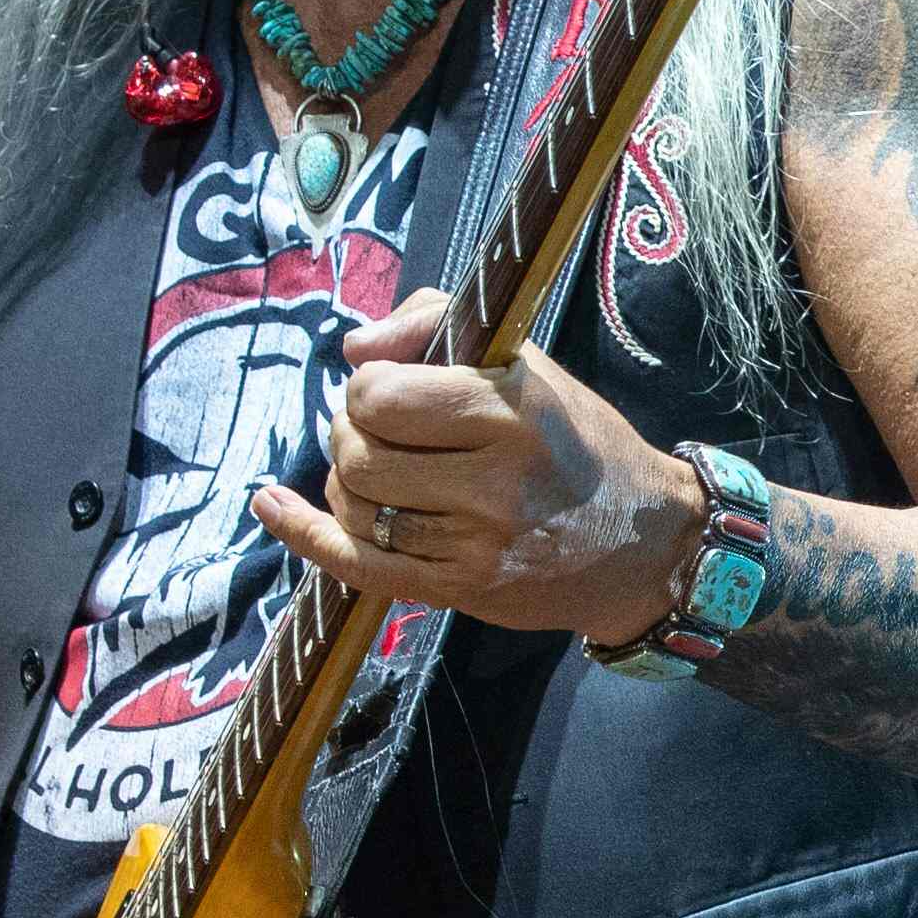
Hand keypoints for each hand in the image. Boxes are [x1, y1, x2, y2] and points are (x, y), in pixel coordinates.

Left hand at [252, 285, 706, 645]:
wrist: (646, 545)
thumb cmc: (578, 443)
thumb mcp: (528, 365)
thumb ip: (435, 326)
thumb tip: (353, 348)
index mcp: (512, 410)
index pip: (380, 395)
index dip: (369, 387)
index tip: (395, 391)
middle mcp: (494, 480)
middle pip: (358, 453)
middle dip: (351, 435)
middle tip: (381, 433)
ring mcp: (475, 543)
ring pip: (354, 506)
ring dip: (348, 481)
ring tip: (378, 470)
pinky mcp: (460, 591)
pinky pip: (354, 565)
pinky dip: (303, 532)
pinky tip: (271, 504)